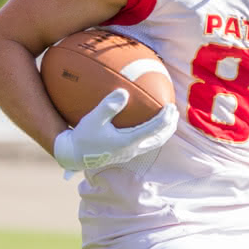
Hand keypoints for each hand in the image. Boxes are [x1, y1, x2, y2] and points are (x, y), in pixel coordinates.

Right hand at [52, 88, 177, 174]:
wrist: (74, 156)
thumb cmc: (82, 136)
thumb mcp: (92, 119)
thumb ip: (108, 106)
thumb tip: (123, 92)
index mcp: (127, 141)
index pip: (153, 130)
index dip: (165, 119)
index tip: (171, 106)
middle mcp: (131, 149)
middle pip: (159, 139)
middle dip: (170, 126)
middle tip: (175, 112)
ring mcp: (128, 154)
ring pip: (153, 144)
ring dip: (163, 132)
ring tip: (168, 121)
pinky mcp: (123, 154)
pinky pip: (144, 144)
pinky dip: (151, 134)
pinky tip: (146, 125)